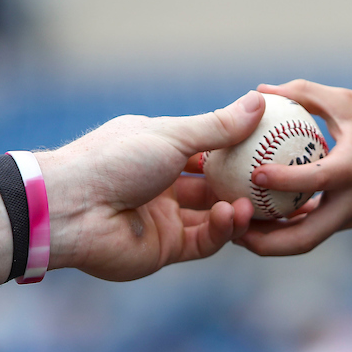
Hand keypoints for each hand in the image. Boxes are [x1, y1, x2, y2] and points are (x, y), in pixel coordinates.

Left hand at [36, 92, 262, 279]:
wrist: (72, 208)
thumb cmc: (114, 160)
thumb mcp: (171, 135)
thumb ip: (218, 127)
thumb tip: (259, 103)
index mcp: (158, 151)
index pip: (208, 150)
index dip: (239, 150)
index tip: (272, 146)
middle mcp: (162, 184)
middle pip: (215, 186)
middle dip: (247, 186)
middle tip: (279, 184)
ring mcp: (164, 218)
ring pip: (214, 216)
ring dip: (238, 210)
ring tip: (256, 203)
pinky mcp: (165, 249)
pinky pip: (204, 241)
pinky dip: (222, 229)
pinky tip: (234, 215)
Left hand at [235, 80, 351, 255]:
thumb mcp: (346, 101)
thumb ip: (302, 94)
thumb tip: (257, 91)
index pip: (314, 180)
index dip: (282, 181)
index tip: (252, 173)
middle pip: (305, 238)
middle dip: (265, 243)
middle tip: (231, 231)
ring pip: (307, 241)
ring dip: (272, 241)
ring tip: (236, 229)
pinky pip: (315, 229)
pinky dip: (288, 227)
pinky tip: (261, 216)